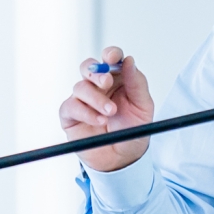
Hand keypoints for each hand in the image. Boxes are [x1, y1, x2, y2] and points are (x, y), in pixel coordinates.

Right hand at [58, 47, 154, 171]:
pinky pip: (71, 106)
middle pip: (89, 67)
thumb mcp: (143, 107)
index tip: (113, 57)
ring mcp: (83, 100)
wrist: (123, 159)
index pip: (110, 59)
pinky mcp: (71, 115)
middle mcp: (98, 87)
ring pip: (80, 87)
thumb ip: (137, 83)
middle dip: (97, 72)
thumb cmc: (133, 131)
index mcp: (117, 79)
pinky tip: (99, 120)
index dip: (110, 54)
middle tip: (107, 83)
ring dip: (96, 99)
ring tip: (110, 112)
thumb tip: (129, 60)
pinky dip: (86, 112)